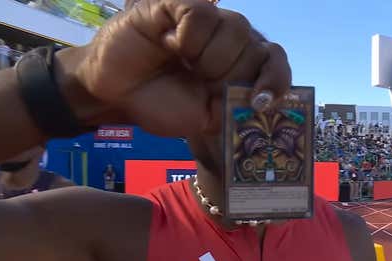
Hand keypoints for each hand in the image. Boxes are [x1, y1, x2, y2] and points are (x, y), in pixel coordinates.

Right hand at [74, 0, 290, 136]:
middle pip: (255, 48)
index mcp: (241, 65)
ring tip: (180, 60)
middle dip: (228, 76)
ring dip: (206, 57)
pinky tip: (168, 43)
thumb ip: (235, 108)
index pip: (276, 62)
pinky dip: (187, 36)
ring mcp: (208, 19)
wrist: (115, 95)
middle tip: (197, 80)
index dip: (274, 79)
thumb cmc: (161, 103)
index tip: (259, 101)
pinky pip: (201, 14)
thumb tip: (259, 98)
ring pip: (235, 28)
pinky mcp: (178, 4)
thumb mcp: (206, 119)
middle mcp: (231, 38)